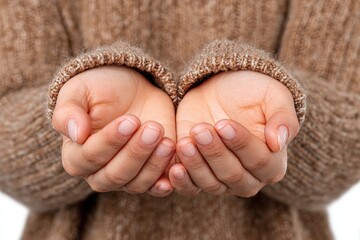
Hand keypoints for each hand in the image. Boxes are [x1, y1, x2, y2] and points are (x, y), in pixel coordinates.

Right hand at [52, 66, 175, 196]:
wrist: (132, 90)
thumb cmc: (101, 89)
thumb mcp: (79, 91)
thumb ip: (69, 112)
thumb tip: (75, 135)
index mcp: (76, 155)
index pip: (89, 157)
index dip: (111, 141)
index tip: (130, 120)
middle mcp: (98, 172)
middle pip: (114, 176)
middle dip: (136, 153)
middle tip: (153, 129)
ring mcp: (126, 176)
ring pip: (136, 184)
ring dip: (153, 165)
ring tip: (168, 142)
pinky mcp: (149, 174)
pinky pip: (155, 187)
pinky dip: (164, 183)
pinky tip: (175, 170)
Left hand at [169, 71, 299, 195]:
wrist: (219, 90)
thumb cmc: (250, 92)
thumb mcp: (273, 95)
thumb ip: (283, 117)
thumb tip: (280, 143)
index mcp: (272, 162)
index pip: (259, 161)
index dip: (241, 144)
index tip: (223, 124)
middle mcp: (249, 177)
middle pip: (233, 176)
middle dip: (215, 153)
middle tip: (200, 130)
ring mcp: (222, 179)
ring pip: (211, 184)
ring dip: (196, 165)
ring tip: (185, 143)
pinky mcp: (198, 174)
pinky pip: (191, 188)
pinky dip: (182, 182)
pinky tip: (175, 169)